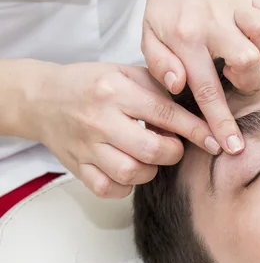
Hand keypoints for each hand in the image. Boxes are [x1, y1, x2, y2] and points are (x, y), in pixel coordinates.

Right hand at [27, 62, 212, 197]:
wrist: (41, 98)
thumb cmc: (92, 84)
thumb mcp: (126, 73)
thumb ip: (160, 89)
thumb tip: (198, 109)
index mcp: (115, 91)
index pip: (165, 113)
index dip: (196, 130)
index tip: (216, 141)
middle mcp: (99, 120)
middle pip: (151, 150)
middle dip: (173, 152)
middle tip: (173, 146)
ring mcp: (86, 146)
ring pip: (131, 173)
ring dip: (150, 170)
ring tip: (149, 157)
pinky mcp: (76, 167)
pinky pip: (109, 189)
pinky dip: (126, 186)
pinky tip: (129, 170)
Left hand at [142, 0, 259, 153]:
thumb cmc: (169, 2)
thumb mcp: (149, 34)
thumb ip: (160, 64)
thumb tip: (180, 87)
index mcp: (184, 38)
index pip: (206, 89)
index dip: (221, 122)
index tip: (233, 147)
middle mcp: (213, 23)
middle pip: (246, 63)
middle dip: (247, 80)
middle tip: (235, 74)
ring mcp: (237, 6)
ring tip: (247, 51)